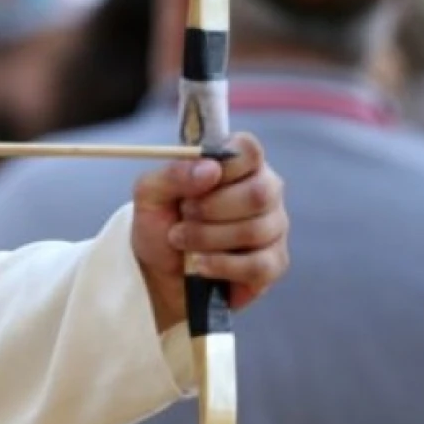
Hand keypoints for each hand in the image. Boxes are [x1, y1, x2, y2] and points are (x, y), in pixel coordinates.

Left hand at [131, 132, 287, 328]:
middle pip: (258, 193)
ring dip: (206, 238)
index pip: (249, 150)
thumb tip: (210, 169)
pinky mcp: (273, 262)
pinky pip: (257, 264)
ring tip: (181, 240)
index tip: (199, 180)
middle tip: (184, 215)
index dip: (223, 165)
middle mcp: (264, 191)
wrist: (159, 273)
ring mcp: (273, 227)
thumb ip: (172, 174)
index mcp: (239, 166)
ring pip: (254, 230)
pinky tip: (199, 264)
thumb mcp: (150, 196)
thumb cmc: (162, 225)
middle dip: (209, 209)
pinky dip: (219, 265)